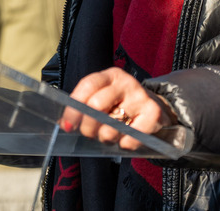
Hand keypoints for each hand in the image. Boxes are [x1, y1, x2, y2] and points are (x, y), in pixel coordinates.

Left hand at [60, 67, 175, 150]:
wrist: (155, 107)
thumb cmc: (121, 104)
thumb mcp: (104, 97)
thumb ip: (85, 106)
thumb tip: (64, 123)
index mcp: (110, 76)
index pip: (87, 86)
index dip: (74, 107)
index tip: (67, 125)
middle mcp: (125, 82)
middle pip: (96, 105)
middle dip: (87, 126)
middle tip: (89, 133)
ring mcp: (140, 96)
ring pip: (111, 126)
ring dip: (106, 137)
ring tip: (109, 134)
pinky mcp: (153, 113)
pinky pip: (130, 138)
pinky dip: (124, 144)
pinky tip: (126, 138)